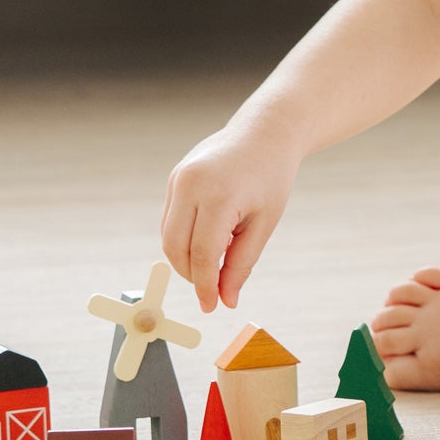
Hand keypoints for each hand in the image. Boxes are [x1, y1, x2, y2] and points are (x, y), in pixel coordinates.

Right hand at [161, 122, 297, 312]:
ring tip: (216, 261)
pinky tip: (211, 240)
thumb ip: (242, 263)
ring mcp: (178, 179)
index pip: (201, 255)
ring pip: (168, 236)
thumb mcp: (264, 224)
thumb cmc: (271, 177)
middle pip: (175, 248)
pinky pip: (171, 220)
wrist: (264, 132)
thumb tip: (226, 300)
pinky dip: (184, 239)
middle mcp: (190, 185)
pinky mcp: (175, 178)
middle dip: (191, 275)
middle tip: (213, 289)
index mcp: (218, 196)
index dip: (205, 286)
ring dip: (186, 259)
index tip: (212, 307)